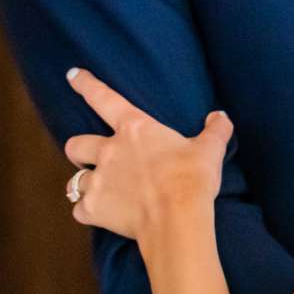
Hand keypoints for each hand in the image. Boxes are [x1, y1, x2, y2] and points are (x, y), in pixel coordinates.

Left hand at [63, 70, 231, 245]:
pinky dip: (88, 213)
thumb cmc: (192, 179)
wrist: (177, 218)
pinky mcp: (95, 208)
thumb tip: (220, 117)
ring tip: (97, 190)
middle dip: (79, 150)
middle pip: (75, 145)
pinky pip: (81, 210)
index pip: (103, 98)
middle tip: (88, 158)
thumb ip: (215, 131)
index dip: (85, 84)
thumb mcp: (209, 150)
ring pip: (74, 180)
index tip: (72, 75)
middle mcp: (110, 151)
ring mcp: (99, 181)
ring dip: (83, 184)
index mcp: (134, 129)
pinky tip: (100, 216)